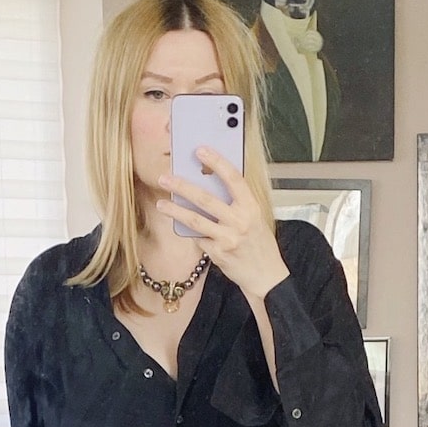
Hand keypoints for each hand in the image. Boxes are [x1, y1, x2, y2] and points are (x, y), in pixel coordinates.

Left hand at [157, 149, 287, 301]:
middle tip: (165, 177)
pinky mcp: (218, 253)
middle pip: (205, 199)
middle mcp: (240, 221)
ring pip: (195, 220)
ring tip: (161, 203)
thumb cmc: (259, 244)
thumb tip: (210, 182)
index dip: (216, 162)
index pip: (233, 178)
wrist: (266, 276)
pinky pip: (198, 238)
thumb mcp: (255, 217)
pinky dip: (190, 232)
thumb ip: (237, 202)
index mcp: (251, 207)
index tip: (200, 150)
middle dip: (182, 186)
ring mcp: (227, 238)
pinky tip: (181, 226)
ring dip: (175, 210)